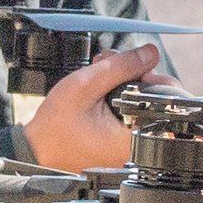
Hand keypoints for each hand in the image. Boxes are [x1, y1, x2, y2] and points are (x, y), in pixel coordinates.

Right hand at [23, 43, 180, 172]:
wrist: (38, 149)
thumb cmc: (56, 125)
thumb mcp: (85, 86)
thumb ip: (120, 67)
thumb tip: (150, 53)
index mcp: (135, 136)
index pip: (165, 99)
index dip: (150, 76)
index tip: (128, 69)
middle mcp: (137, 144)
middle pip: (153, 99)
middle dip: (133, 76)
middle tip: (108, 68)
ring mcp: (129, 145)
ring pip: (140, 104)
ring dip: (123, 84)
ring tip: (98, 78)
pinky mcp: (119, 143)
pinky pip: (128, 115)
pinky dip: (117, 99)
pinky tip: (99, 92)